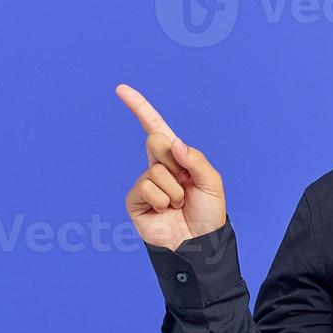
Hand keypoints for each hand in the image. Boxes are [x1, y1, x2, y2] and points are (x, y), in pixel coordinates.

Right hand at [117, 83, 226, 252]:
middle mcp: (158, 167)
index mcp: (176, 158)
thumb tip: (171, 141)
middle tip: (185, 182)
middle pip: (156, 141)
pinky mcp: (136, 200)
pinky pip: (146, 186)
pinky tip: (167, 211)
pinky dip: (162, 199)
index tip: (121, 89)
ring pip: (155, 170)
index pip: (155, 128)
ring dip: (174, 189)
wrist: (200, 243)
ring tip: (179, 204)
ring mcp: (146, 183)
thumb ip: (195, 159)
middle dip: (175, 161)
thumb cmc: (208, 213)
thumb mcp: (212, 182)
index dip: (139, 108)